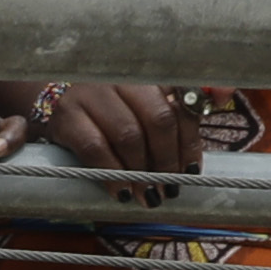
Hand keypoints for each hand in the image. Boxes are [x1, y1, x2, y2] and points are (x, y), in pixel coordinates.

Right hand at [23, 78, 203, 193]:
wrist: (47, 98)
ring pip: (129, 135)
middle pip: (158, 118)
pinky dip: (112, 175)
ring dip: (142, 172)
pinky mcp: (66, 114)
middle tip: (171, 188)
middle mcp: (121, 77)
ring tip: (148, 195)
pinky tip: (122, 192)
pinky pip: (95, 148)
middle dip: (168, 160)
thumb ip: (182, 101)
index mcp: (146, 73)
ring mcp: (92, 93)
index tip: (192, 170)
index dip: (190, 141)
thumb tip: (224, 96)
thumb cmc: (105, 106)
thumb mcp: (141, 98)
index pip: (180, 104)